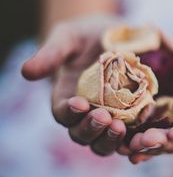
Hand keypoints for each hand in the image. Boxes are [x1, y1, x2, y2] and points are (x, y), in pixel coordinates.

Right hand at [22, 15, 126, 155]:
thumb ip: (51, 53)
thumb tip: (26, 71)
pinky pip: (130, 134)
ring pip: (104, 141)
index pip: (63, 114)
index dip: (69, 113)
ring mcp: (108, 116)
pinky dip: (133, 138)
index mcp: (67, 98)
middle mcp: (86, 113)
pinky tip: (142, 129)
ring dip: (110, 139)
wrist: (112, 35)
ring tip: (120, 127)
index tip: (79, 103)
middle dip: (91, 129)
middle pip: (83, 134)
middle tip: (104, 117)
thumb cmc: (86, 35)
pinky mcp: (129, 115)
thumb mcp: (68, 38)